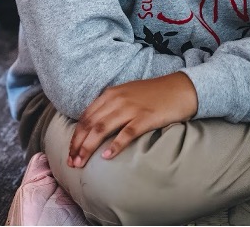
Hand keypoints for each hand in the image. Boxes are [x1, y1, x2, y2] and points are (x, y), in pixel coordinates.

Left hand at [68, 72, 197, 167]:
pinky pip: (126, 133)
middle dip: (77, 144)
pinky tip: (106, 156)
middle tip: (71, 162)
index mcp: (109, 95)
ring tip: (81, 162)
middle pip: (89, 125)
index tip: (69, 151)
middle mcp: (115, 100)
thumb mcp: (125, 94)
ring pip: (102, 129)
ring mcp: (130, 109)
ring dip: (88, 147)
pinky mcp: (145, 118)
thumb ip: (109, 106)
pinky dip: (114, 145)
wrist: (181, 88)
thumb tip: (94, 125)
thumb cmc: (153, 94)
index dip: (75, 136)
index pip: (85, 117)